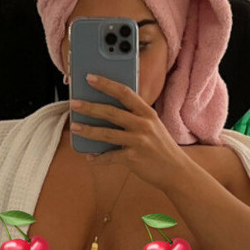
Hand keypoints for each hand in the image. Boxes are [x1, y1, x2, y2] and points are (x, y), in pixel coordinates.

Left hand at [70, 73, 186, 192]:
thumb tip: (107, 110)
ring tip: (74, 127)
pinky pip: (110, 157)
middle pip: (111, 112)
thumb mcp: (153, 126)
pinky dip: (98, 158)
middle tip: (74, 103)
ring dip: (88, 130)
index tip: (90, 78)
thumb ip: (135, 117)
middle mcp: (143, 125)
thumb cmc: (161, 146)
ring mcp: (138, 141)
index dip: (106, 84)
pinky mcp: (133, 158)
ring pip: (107, 133)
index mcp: (147, 113)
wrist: (176, 170)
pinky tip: (90, 157)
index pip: (124, 93)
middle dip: (90, 107)